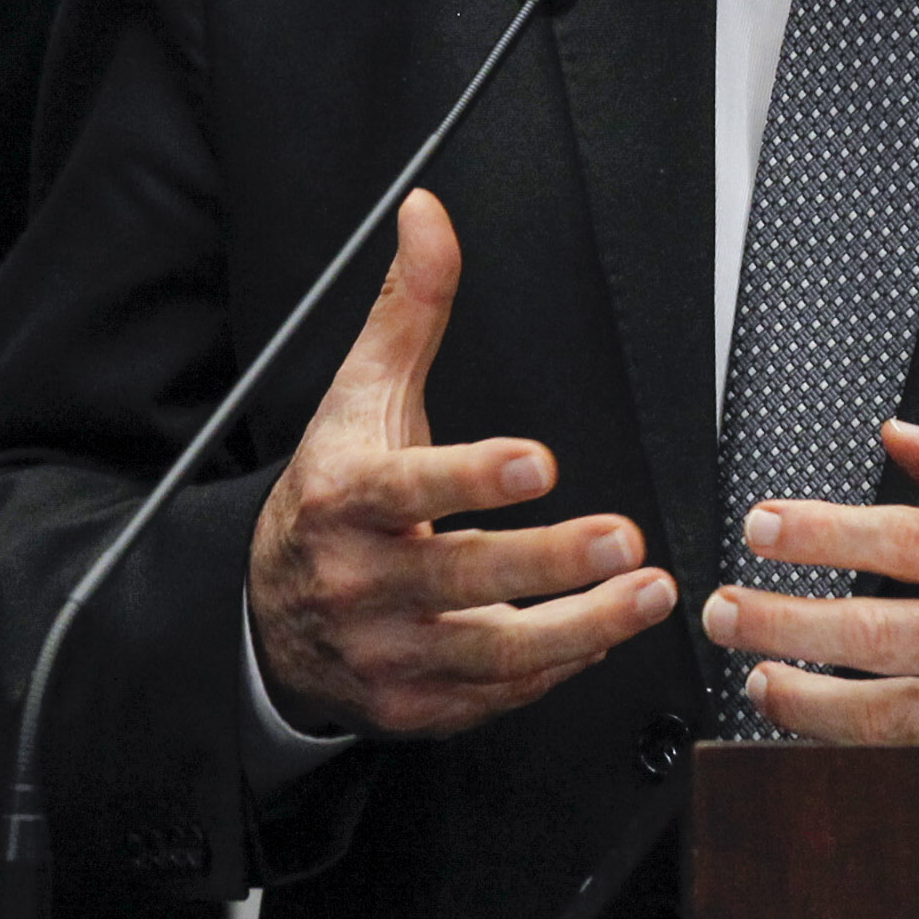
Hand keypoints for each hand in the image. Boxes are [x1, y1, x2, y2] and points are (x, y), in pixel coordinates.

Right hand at [248, 190, 674, 735]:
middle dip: (549, 562)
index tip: (541, 460)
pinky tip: (604, 634)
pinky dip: (555, 667)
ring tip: (649, 594)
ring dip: (580, 627)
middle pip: (460, 575)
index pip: (409, 488)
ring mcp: (387, 651)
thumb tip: (430, 213)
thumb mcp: (360, 396)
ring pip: (491, 651)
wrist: (269, 617)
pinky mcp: (416, 705)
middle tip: (626, 540)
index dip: (474, 476)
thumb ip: (409, 307)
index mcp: (345, 499)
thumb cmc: (333, 493)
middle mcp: (361, 581)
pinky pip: (497, 694)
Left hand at [699, 418, 918, 741]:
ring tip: (754, 676)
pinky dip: (852, 749)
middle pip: (878, 634)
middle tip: (724, 609)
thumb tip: (898, 437)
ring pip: (885, 717)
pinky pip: (914, 761)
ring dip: (803, 700)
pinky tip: (812, 727)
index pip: (908, 542)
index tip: (764, 527)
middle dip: (784, 621)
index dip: (825, 534)